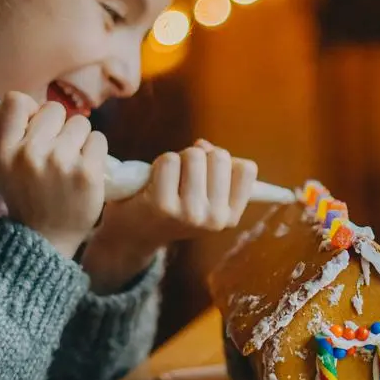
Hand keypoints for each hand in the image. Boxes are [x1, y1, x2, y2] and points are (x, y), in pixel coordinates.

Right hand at [0, 93, 107, 257]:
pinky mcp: (87, 171)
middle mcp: (29, 153)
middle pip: (55, 109)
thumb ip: (13, 135)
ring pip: (80, 123)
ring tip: (72, 161)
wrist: (45, 237)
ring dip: (80, 139)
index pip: (16, 101)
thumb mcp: (3, 166)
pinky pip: (99, 139)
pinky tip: (86, 168)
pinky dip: (96, 151)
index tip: (36, 127)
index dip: (32, 110)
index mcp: (3, 150)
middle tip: (58, 150)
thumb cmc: (27, 196)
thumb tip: (31, 104)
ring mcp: (60, 161)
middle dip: (60, 126)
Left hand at [81, 141, 257, 292]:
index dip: (225, 161)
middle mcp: (214, 219)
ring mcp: (190, 213)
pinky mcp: (163, 205)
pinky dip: (159, 163)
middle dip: (200, 156)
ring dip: (179, 158)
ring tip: (168, 178)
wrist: (133, 235)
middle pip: (220, 157)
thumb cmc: (172, 206)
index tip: (208, 172)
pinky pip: (169, 160)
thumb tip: (203, 144)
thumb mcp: (204, 195)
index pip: (246, 169)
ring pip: (194, 156)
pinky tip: (153, 181)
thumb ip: (214, 169)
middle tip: (184, 175)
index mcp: (230, 217)